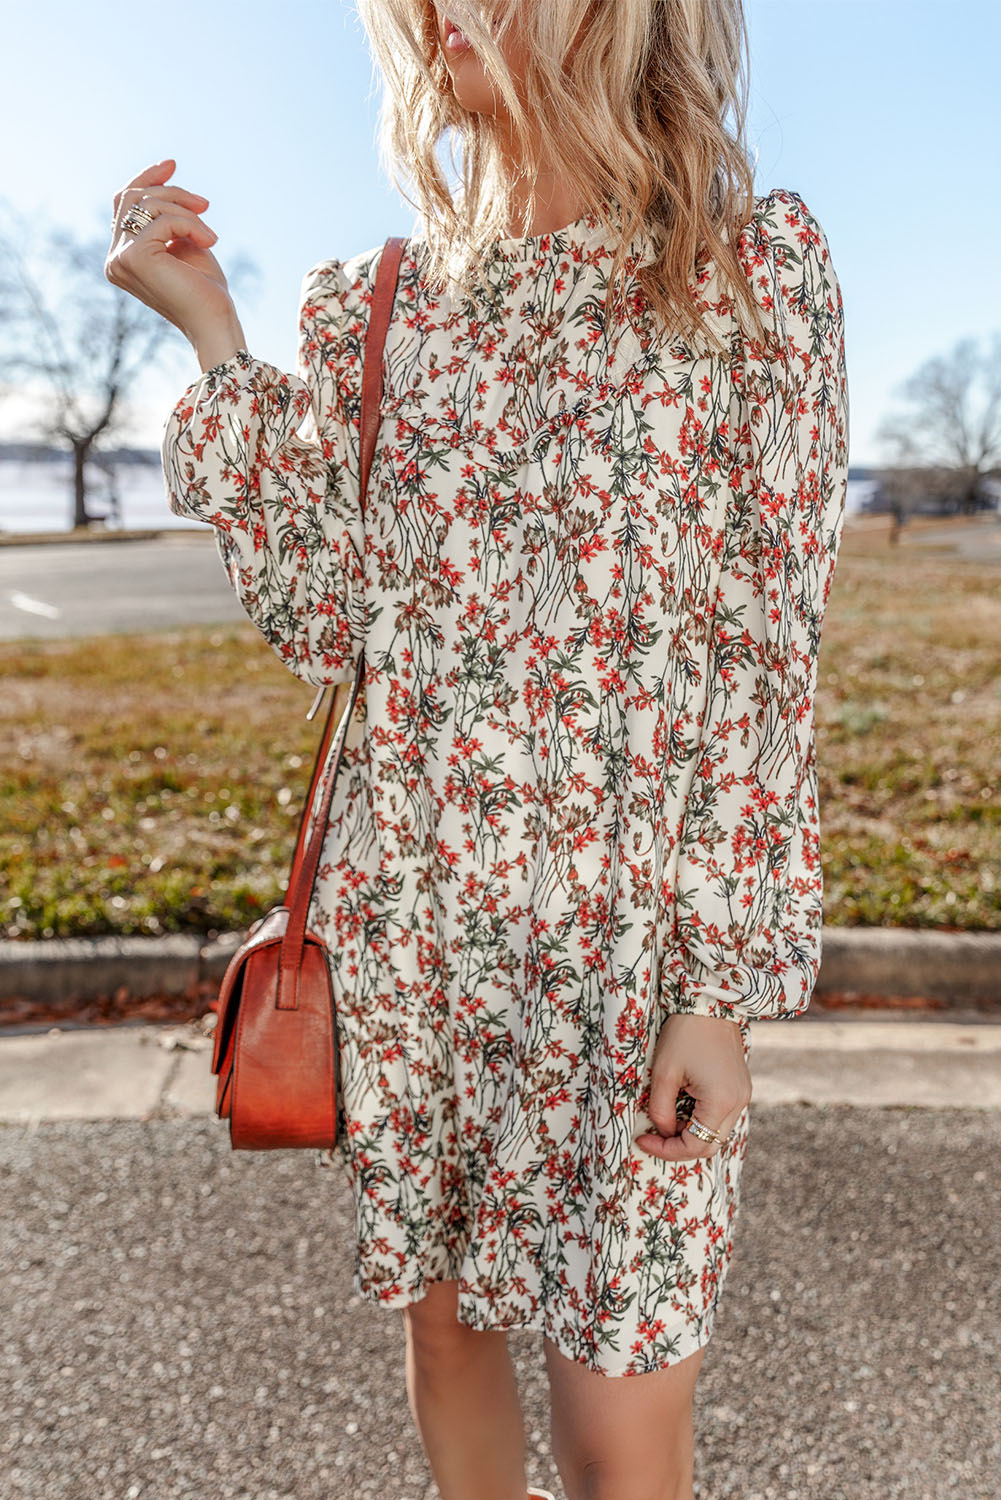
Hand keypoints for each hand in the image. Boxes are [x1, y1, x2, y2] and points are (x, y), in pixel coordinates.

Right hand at [105, 158, 243, 351]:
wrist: (214, 321)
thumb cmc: (204, 288)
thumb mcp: (183, 241)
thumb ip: (167, 216)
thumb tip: (162, 176)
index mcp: (122, 256)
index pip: (123, 204)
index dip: (146, 180)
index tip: (171, 165)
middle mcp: (114, 259)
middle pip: (133, 197)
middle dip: (172, 192)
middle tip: (205, 204)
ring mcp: (120, 259)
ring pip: (147, 204)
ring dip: (186, 211)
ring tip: (210, 234)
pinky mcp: (134, 257)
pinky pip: (163, 220)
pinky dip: (191, 224)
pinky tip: (209, 242)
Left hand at [635, 1013, 751, 1162]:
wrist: (710, 1002)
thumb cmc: (684, 1034)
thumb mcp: (663, 1073)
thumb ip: (660, 1110)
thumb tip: (664, 1132)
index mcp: (721, 1101)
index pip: (695, 1146)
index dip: (666, 1149)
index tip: (643, 1139)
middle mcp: (739, 1103)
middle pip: (710, 1145)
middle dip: (679, 1145)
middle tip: (653, 1134)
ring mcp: (743, 1095)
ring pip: (716, 1132)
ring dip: (691, 1132)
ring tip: (666, 1116)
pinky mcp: (741, 1087)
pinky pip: (721, 1115)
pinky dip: (701, 1119)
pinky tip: (682, 1105)